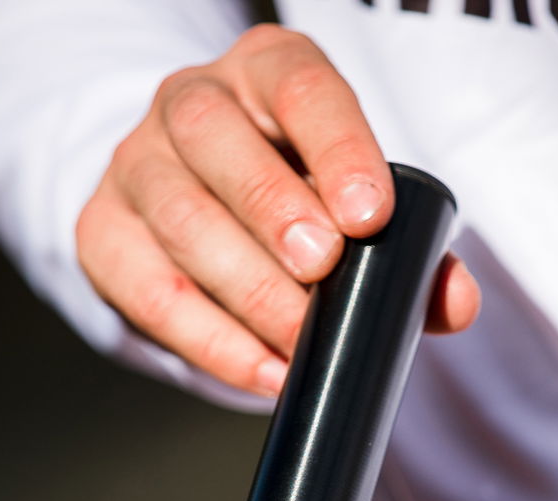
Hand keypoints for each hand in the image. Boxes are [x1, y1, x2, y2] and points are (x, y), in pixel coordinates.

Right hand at [75, 24, 480, 396]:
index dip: (337, 147)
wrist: (199, 208)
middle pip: (215, 139)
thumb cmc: (299, 202)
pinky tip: (264, 370)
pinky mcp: (103, 233)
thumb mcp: (355, 206)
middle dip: (272, 207)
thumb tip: (454, 303)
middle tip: (322, 268)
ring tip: (299, 338)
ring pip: (177, 214)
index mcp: (266, 73)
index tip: (372, 214)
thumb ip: (413, 251)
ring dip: (245, 285)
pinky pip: (147, 288)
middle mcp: (190, 102)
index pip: (301, 87)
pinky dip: (210, 339)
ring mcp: (136, 164)